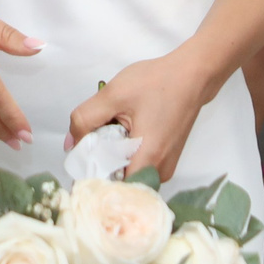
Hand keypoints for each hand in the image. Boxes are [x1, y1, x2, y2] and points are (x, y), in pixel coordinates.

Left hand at [68, 51, 217, 182]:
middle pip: (118, 182)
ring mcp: (164, 168)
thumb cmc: (157, 82)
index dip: (90, 178)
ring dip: (112, 157)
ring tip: (111, 131)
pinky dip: (124, 153)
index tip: (78, 162)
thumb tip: (71, 146)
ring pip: (127, 173)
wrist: (192, 75)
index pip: (111, 188)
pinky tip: (123, 132)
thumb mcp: (113, 95)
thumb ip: (85, 119)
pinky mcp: (165, 160)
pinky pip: (137, 165)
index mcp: (147, 160)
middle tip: (94, 138)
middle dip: (100, 164)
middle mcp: (159, 172)